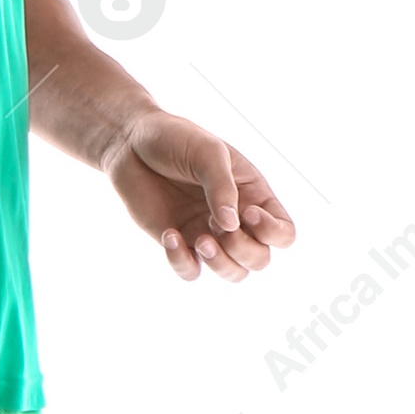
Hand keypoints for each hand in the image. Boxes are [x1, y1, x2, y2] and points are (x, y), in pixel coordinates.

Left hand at [103, 107, 295, 282]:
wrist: (131, 143)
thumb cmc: (176, 140)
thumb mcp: (207, 152)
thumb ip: (222, 187)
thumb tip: (231, 226)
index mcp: (252, 196)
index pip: (283, 232)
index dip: (273, 233)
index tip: (247, 213)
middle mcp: (234, 220)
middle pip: (260, 259)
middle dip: (243, 250)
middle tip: (215, 225)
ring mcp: (207, 233)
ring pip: (233, 273)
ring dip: (220, 264)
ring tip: (199, 240)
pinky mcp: (178, 242)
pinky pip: (191, 271)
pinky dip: (182, 262)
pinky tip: (169, 234)